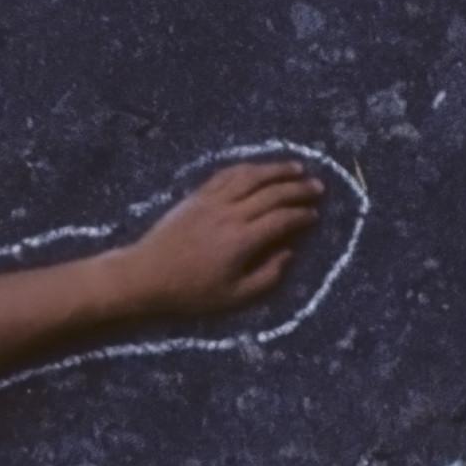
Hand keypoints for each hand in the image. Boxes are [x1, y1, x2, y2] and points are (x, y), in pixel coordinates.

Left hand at [122, 157, 326, 323]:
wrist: (146, 275)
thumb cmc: (190, 292)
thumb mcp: (233, 297)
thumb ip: (266, 277)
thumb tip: (288, 254)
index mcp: (241, 240)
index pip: (281, 219)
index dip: (302, 216)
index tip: (315, 216)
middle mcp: (230, 213)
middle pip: (271, 193)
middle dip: (298, 188)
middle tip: (319, 187)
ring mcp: (212, 200)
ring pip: (251, 176)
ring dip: (276, 169)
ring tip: (297, 168)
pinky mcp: (198, 195)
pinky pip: (227, 174)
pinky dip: (248, 168)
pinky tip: (259, 167)